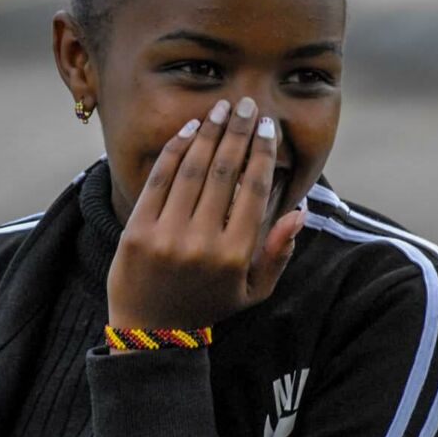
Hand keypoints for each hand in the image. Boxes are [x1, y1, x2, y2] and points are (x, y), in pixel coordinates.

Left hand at [106, 97, 305, 329]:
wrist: (152, 332)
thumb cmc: (209, 306)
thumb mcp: (254, 291)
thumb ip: (278, 253)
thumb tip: (299, 211)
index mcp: (235, 256)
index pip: (252, 190)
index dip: (262, 152)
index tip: (268, 126)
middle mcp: (202, 243)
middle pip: (224, 172)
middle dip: (238, 132)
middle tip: (247, 104)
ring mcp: (166, 236)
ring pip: (191, 170)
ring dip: (209, 133)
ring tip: (221, 109)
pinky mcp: (137, 232)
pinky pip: (158, 180)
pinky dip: (174, 151)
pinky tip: (190, 129)